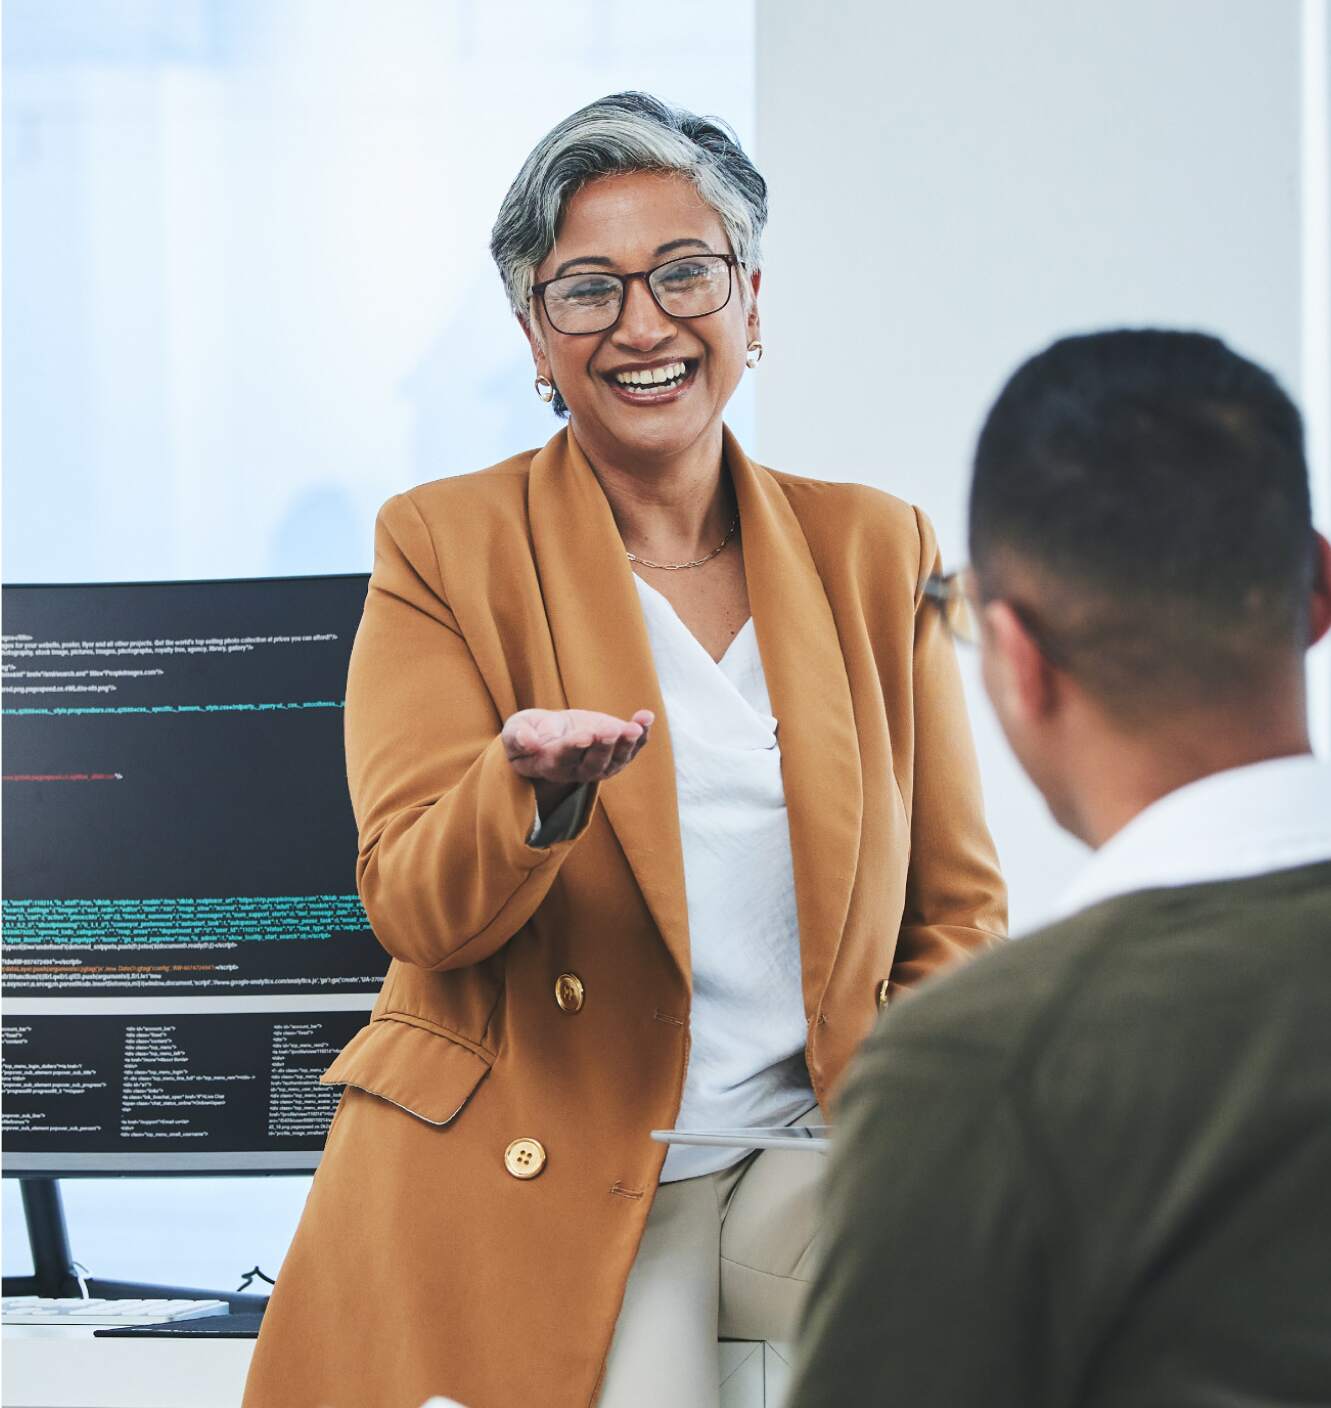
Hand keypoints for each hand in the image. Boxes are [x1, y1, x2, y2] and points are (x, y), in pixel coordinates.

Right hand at [501, 707, 654, 813]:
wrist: (549, 734)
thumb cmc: (529, 732)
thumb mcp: (516, 730)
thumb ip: (519, 737)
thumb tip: (530, 742)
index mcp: (551, 764)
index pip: (563, 758)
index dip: (574, 748)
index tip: (585, 735)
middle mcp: (578, 770)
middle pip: (594, 763)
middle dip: (603, 746)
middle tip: (610, 730)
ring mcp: (600, 764)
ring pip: (616, 759)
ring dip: (628, 743)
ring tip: (635, 726)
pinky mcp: (615, 752)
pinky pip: (633, 746)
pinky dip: (642, 733)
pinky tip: (647, 716)